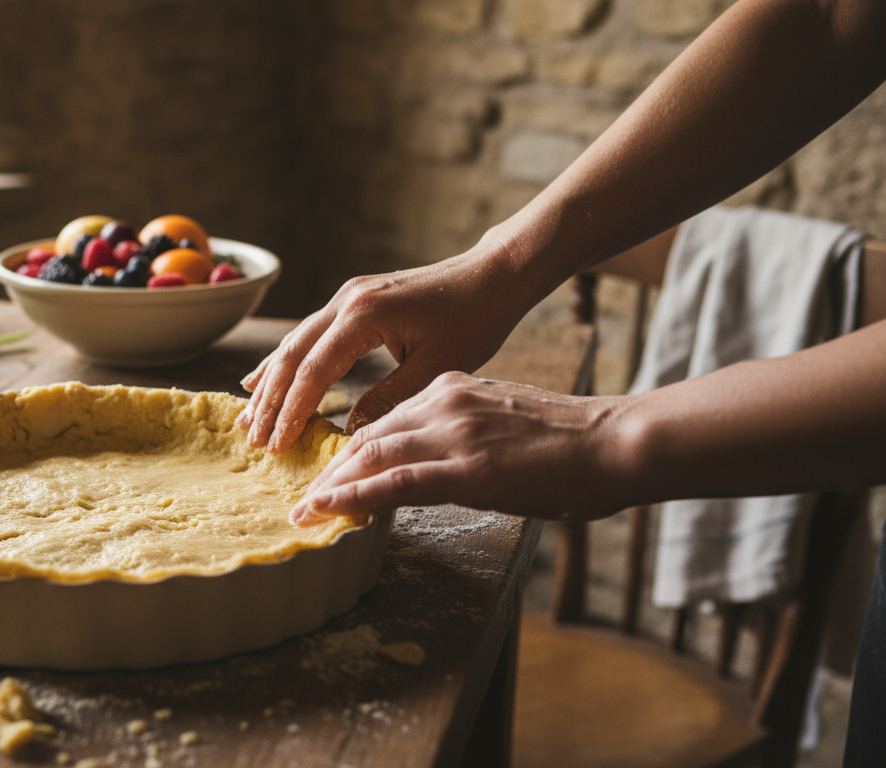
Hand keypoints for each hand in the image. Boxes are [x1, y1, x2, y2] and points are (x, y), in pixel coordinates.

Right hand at [237, 248, 531, 451]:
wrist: (492, 275)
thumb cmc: (474, 319)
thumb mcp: (435, 369)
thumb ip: (388, 400)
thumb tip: (348, 432)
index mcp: (364, 316)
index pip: (313, 371)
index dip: (292, 412)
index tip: (277, 446)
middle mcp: (346, 300)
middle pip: (293, 355)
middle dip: (271, 400)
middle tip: (253, 439)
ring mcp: (347, 296)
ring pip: (295, 342)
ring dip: (271, 381)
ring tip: (247, 415)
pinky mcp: (354, 299)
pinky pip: (309, 334)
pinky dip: (286, 360)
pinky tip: (264, 378)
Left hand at [289, 373, 629, 523]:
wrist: (616, 441)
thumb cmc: (572, 442)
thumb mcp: (503, 425)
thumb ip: (464, 435)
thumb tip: (440, 463)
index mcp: (452, 389)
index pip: (385, 421)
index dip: (351, 452)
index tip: (329, 475)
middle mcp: (444, 403)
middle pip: (368, 437)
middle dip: (331, 471)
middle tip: (304, 498)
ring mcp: (453, 433)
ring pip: (372, 457)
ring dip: (332, 488)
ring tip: (305, 513)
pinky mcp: (466, 467)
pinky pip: (395, 482)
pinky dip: (355, 497)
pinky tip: (328, 511)